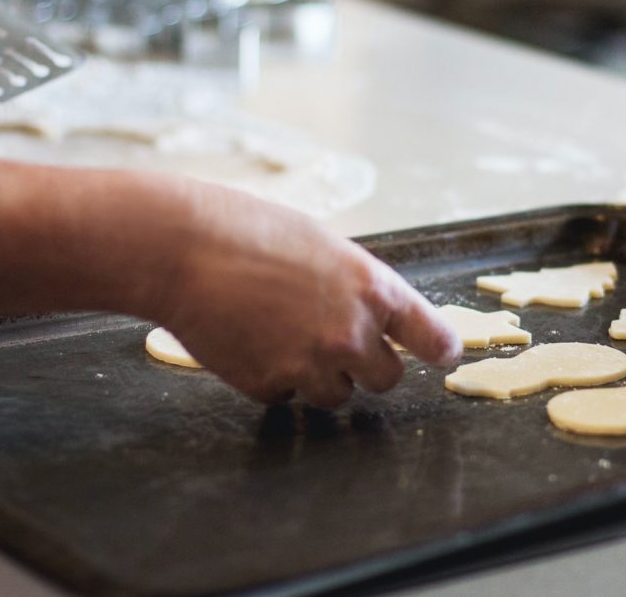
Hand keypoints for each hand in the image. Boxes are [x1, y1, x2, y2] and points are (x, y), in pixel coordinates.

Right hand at [150, 183, 461, 406]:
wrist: (182, 248)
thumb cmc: (248, 230)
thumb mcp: (322, 245)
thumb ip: (355, 285)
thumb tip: (370, 315)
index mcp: (374, 290)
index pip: (433, 337)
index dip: (441, 349)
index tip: (444, 355)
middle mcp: (352, 334)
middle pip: (387, 379)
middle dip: (365, 365)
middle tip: (333, 340)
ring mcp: (311, 365)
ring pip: (336, 395)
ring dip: (318, 375)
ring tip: (280, 332)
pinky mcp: (269, 386)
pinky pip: (286, 396)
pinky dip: (273, 378)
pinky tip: (249, 340)